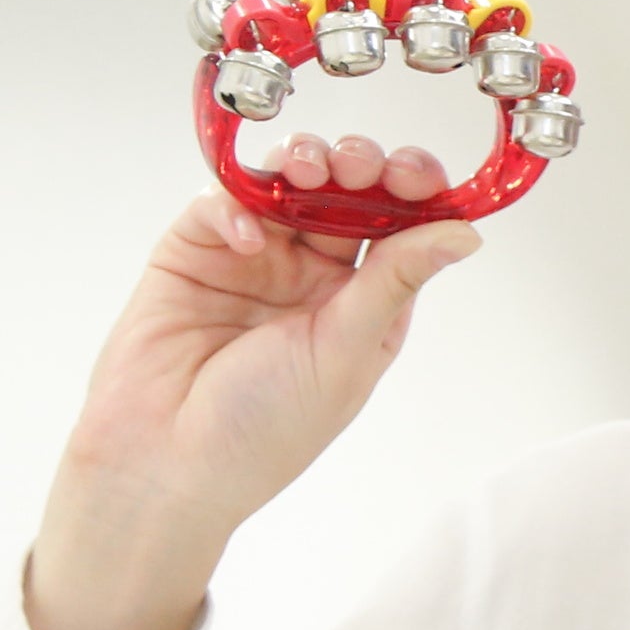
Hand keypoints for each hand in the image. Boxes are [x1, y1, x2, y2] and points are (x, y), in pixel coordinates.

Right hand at [25, 137, 477, 629]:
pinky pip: (218, 204)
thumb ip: (395, 281)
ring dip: (303, 165)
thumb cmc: (261, 429)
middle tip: (359, 166)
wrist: (164, 465)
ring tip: (309, 171)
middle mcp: (311, 276)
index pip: (400, 228)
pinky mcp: (193, 253)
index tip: (417, 174)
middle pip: (346, 195)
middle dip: (359, 167)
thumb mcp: (346, 351)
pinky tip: (246, 236)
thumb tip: (465, 234)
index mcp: (361, 303)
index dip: (413, 193)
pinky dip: (234, 204)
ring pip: (285, 185)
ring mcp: (252, 260)